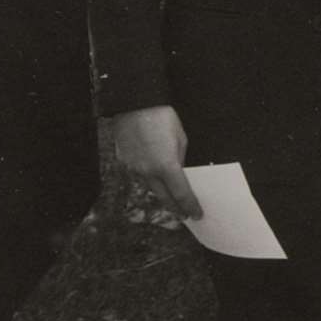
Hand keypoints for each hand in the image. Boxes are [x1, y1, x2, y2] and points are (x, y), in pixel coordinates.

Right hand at [111, 105, 201, 219]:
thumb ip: (180, 159)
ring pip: (150, 188)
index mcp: (166, 166)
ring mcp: (133, 169)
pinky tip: (155, 179)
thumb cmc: (162, 118)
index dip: (190, 205)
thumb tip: (180, 172)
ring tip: (171, 199)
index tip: (197, 213)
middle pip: (164, 197)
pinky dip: (148, 180)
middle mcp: (148, 172)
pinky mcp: (123, 163)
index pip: (181, 193)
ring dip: (161, 193)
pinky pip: (138, 176)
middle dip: (176, 208)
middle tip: (184, 215)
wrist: (135, 104)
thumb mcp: (181, 139)